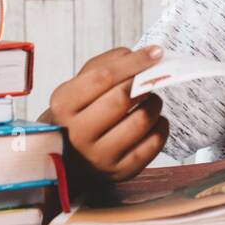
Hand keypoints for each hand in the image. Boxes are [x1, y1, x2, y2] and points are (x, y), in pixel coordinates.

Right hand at [41, 46, 170, 184]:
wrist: (70, 157)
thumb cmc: (80, 113)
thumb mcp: (80, 86)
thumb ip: (106, 65)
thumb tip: (138, 55)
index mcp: (64, 105)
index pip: (103, 77)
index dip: (133, 62)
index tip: (155, 52)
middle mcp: (77, 133)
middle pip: (121, 99)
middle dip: (144, 83)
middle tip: (153, 78)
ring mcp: (99, 156)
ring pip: (140, 121)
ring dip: (154, 104)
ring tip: (151, 99)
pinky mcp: (120, 171)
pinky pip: (152, 144)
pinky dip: (161, 127)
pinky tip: (154, 120)